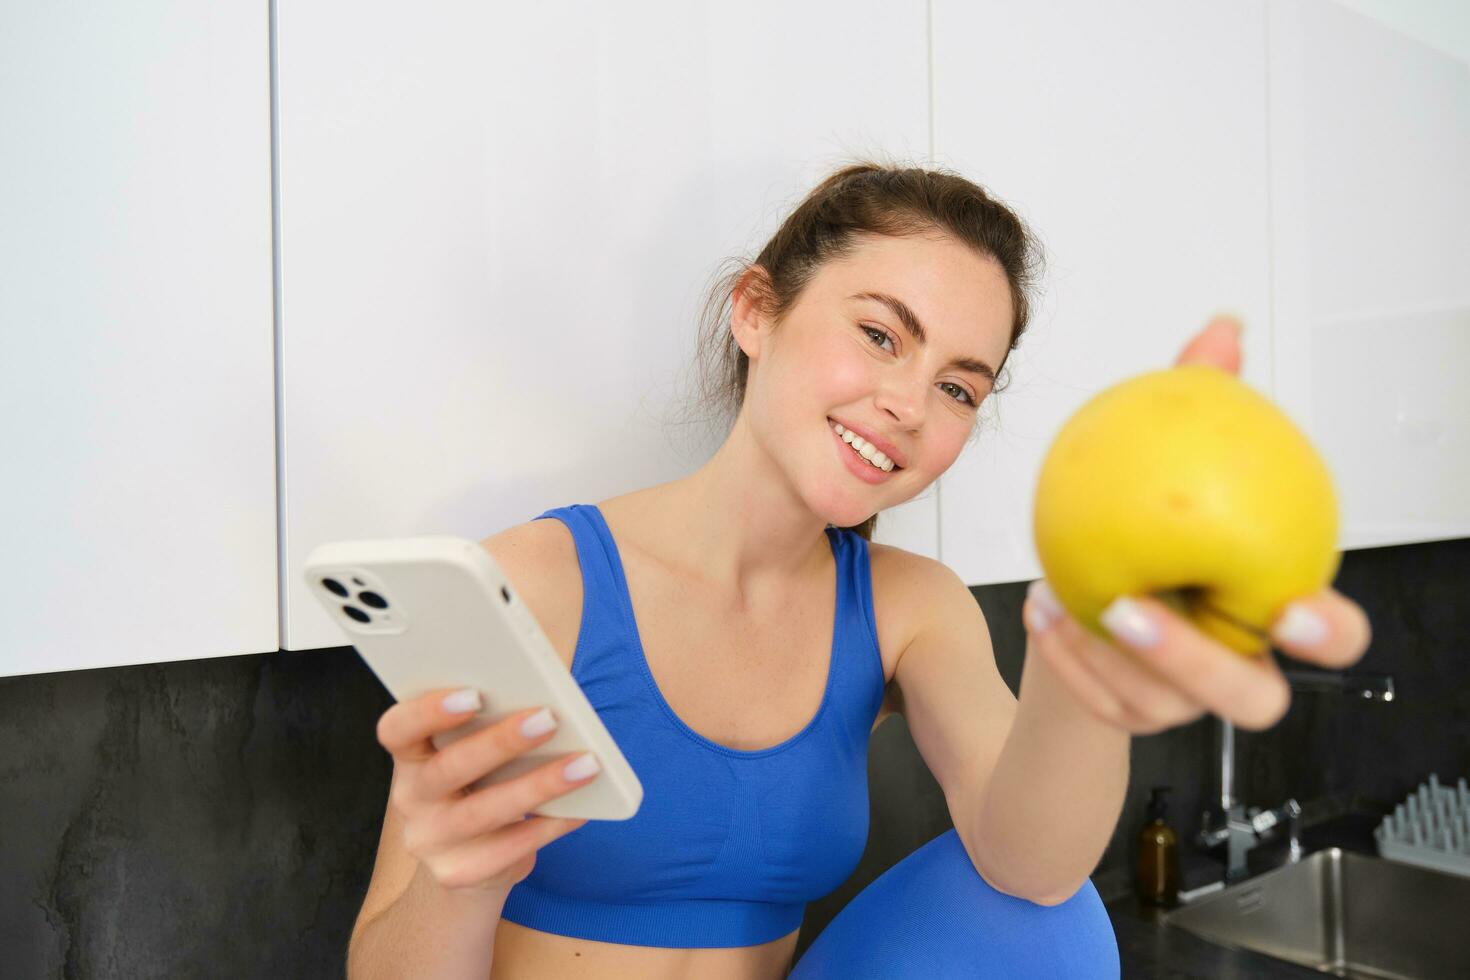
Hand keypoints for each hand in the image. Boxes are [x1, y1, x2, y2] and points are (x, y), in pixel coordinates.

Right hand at [376, 689, 599, 892]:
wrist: (471, 862)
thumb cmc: (483, 786)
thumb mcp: (478, 757)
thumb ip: (494, 727)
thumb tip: (547, 704)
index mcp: (411, 756)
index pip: (398, 729)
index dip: (428, 711)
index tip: (474, 694)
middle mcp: (410, 798)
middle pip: (449, 768)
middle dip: (501, 742)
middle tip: (548, 719)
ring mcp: (430, 840)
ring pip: (482, 812)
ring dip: (538, 786)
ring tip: (585, 765)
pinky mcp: (457, 874)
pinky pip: (507, 850)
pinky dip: (549, 826)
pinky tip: (580, 808)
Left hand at [1020, 315, 1373, 733]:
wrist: (1085, 612)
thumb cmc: (1147, 535)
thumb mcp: (1170, 474)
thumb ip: (1201, 407)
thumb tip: (1220, 329)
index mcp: (1267, 614)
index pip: (1332, 638)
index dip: (1326, 633)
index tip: (1293, 609)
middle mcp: (1237, 670)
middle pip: (1253, 701)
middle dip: (1197, 662)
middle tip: (1135, 611)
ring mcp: (1183, 706)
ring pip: (1160, 704)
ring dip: (1106, 655)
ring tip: (1066, 597)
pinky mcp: (1128, 718)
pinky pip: (1099, 699)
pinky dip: (1065, 654)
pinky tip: (1039, 605)